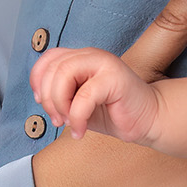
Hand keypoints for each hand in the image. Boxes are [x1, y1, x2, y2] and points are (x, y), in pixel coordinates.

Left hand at [32, 47, 158, 143]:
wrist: (148, 120)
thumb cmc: (113, 113)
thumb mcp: (78, 103)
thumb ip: (60, 94)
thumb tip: (40, 98)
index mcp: (82, 58)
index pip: (49, 58)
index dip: (38, 80)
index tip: (41, 102)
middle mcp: (92, 56)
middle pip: (53, 67)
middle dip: (48, 98)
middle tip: (58, 119)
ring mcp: (104, 64)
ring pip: (64, 74)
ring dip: (60, 104)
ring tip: (69, 122)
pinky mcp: (115, 78)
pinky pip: (84, 96)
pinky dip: (77, 118)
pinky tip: (81, 131)